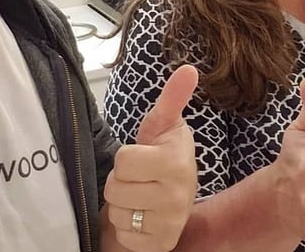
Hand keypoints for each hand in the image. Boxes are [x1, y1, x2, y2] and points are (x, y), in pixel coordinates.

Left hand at [104, 65, 198, 251]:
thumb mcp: (163, 125)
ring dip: (122, 205)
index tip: (141, 157)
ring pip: (118, 214)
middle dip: (120, 182)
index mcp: (176, 162)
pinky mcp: (161, 245)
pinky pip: (124, 237)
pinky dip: (127, 229)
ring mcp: (170, 224)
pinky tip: (142, 217)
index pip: (123, 161)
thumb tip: (188, 69)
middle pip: (116, 189)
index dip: (125, 158)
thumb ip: (172, 98)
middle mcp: (177, 196)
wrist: (173, 195)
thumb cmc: (163, 155)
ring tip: (139, 196)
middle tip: (138, 178)